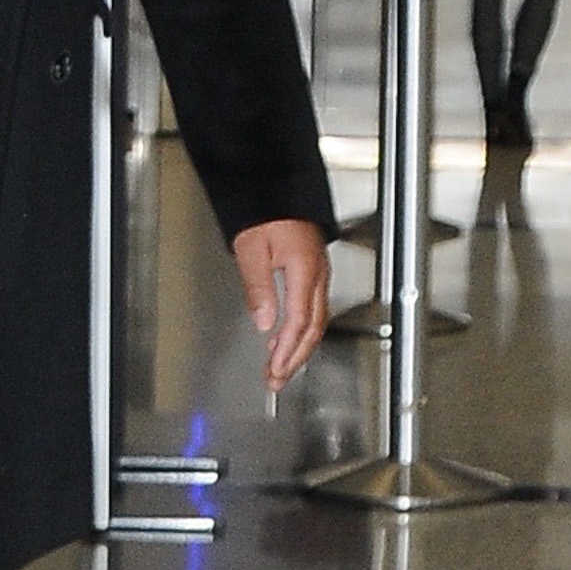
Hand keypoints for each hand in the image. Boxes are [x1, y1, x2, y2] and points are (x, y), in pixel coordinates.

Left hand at [231, 217, 329, 389]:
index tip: (274, 370)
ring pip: (316, 321)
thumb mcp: (252, 250)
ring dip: (299, 347)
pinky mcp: (314, 272)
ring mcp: (319, 274)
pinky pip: (313, 309)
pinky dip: (302, 330)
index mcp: (304, 270)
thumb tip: (264, 322)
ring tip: (281, 368)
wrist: (277, 190)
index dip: (287, 350)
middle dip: (295, 358)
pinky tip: (287, 340)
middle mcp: (317, 275)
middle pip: (312, 328)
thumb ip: (259, 288)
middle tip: (278, 380)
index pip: (299, 321)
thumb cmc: (265, 214)